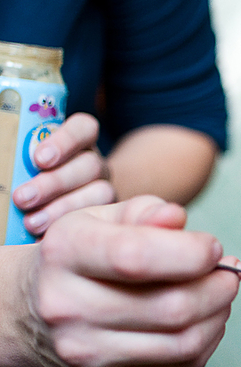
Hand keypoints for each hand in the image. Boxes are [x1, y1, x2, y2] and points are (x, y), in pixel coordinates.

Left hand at [12, 113, 115, 235]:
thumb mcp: (18, 160)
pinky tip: (44, 238)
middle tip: (22, 198)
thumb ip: (13, 153)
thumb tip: (1, 152)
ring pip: (100, 193)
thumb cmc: (23, 177)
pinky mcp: (104, 215)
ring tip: (32, 223)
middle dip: (55, 183)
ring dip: (63, 209)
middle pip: (90, 165)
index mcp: (76, 142)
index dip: (66, 140)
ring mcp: (102, 189)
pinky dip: (71, 230)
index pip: (84, 128)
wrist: (42, 213)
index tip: (38, 159)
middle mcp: (93, 164)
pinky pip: (99, 221)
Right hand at [23, 195, 240, 366]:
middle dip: (219, 288)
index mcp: (66, 253)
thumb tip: (179, 220)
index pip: (136, 257)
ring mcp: (88, 352)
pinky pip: (183, 365)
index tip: (214, 248)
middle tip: (230, 272)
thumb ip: (145, 212)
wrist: (31, 312)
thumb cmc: (82, 253)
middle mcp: (69, 307)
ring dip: (220, 315)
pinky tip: (208, 318)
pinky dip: (209, 339)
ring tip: (223, 293)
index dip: (191, 253)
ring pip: (185, 342)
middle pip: (172, 307)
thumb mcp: (101, 218)